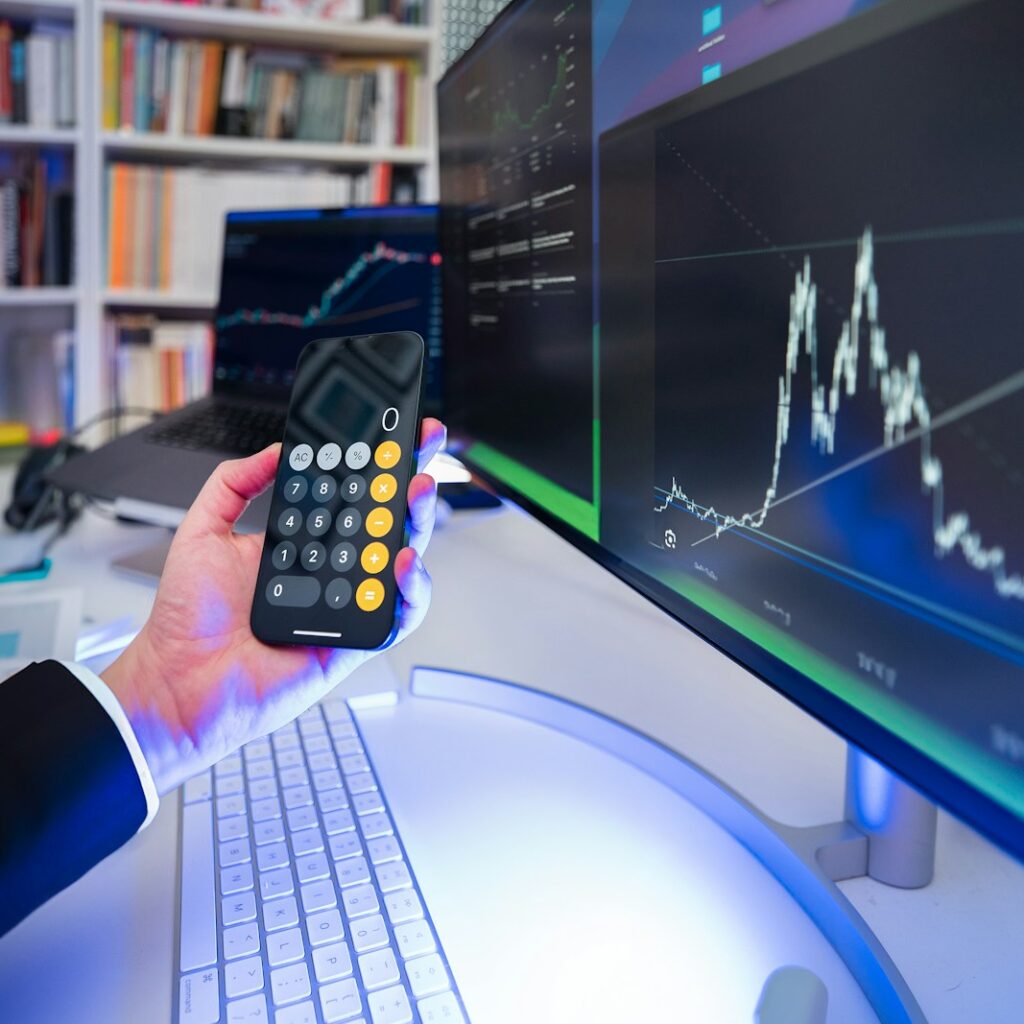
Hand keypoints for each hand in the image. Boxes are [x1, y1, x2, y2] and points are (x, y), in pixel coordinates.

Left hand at [101, 419, 445, 793]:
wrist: (179, 679)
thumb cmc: (189, 617)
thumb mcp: (203, 530)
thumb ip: (234, 483)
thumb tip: (277, 450)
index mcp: (304, 541)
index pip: (351, 494)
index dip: (377, 463)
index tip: (395, 428)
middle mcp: (332, 569)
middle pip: (387, 519)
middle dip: (412, 478)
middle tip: (421, 446)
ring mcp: (348, 602)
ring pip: (403, 558)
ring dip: (419, 521)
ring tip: (417, 492)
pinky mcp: (356, 639)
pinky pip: (399, 614)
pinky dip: (412, 588)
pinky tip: (403, 561)